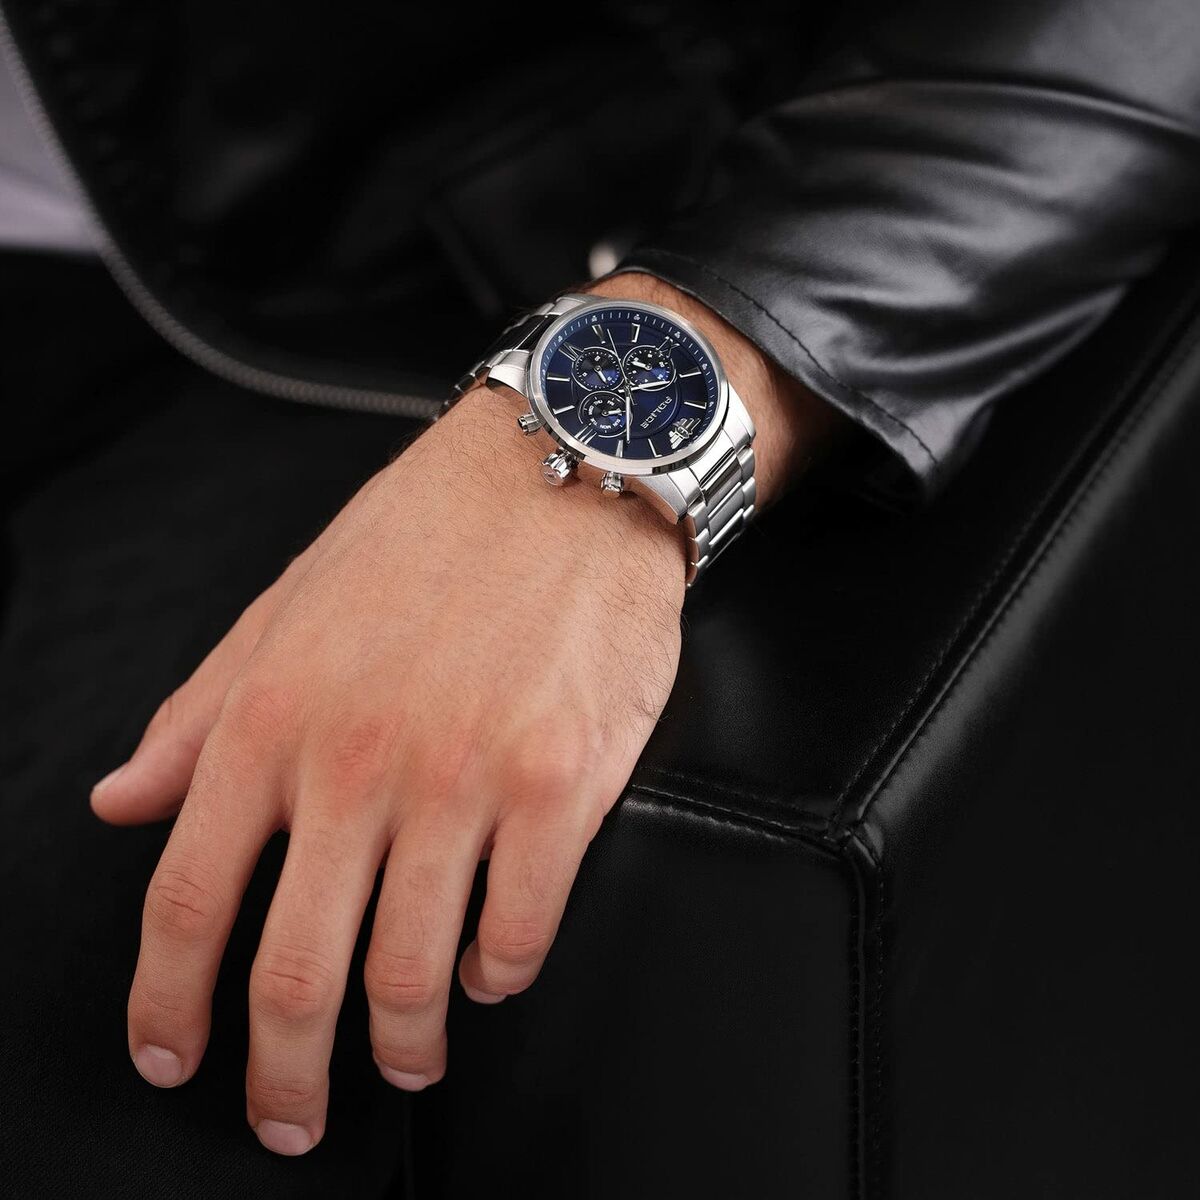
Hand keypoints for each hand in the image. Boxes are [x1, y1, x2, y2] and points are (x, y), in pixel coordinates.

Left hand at [90, 272, 838, 1155]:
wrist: (570, 470)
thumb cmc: (432, 533)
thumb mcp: (287, 606)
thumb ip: (199, 713)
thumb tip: (123, 802)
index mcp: (274, 715)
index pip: (187, 900)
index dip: (167, 1004)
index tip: (173, 1056)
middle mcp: (361, 759)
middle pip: (297, 975)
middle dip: (283, 1075)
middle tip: (290, 1115)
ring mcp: (466, 779)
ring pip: (413, 978)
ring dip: (403, 1048)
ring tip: (406, 1060)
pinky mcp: (562, 786)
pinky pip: (518, 934)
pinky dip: (496, 977)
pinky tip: (487, 968)